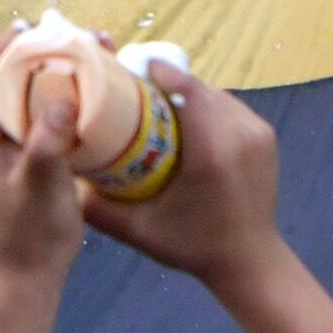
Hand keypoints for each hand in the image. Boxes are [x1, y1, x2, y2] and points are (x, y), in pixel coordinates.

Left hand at [0, 29, 87, 332]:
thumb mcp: (39, 183)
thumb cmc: (29, 231)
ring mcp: (12, 142)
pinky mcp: (32, 154)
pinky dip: (71, 100)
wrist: (28, 274)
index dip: (18, 39)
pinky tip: (101, 96)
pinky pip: (49, 114)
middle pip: (16, 73)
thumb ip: (46, 139)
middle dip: (50, 51)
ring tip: (101, 58)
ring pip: (35, 93)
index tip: (51, 23)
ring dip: (64, 73)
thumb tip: (62, 94)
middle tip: (89, 38)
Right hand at [79, 66, 284, 297]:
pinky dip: (210, 109)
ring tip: (164, 108)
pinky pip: (232, 108)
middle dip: (171, 85)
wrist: (249, 261)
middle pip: (200, 89)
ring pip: (218, 95)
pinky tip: (191, 125)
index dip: (162, 73)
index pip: (188, 89)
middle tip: (142, 93)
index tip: (136, 71)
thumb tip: (65, 176)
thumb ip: (97, 206)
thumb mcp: (139, 231)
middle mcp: (239, 134)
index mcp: (210, 151)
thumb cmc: (193, 246)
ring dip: (191, 96)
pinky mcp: (267, 136)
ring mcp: (258, 133)